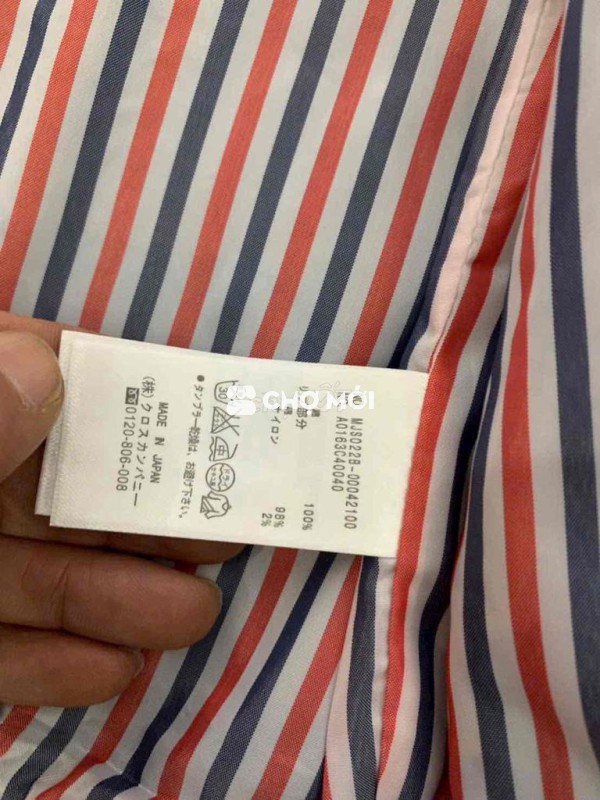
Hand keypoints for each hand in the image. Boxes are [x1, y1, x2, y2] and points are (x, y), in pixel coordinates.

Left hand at [0, 312, 242, 706]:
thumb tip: (47, 368)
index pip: (44, 380)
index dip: (120, 394)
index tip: (200, 414)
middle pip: (62, 495)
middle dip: (145, 520)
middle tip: (224, 537)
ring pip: (37, 579)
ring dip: (117, 600)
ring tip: (192, 616)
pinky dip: (49, 666)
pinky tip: (111, 670)